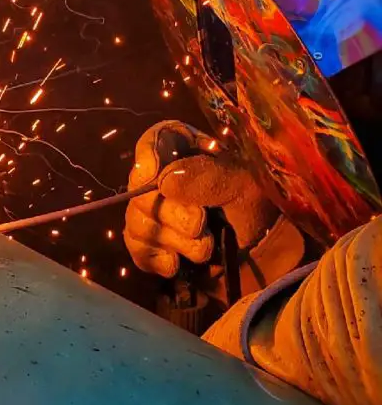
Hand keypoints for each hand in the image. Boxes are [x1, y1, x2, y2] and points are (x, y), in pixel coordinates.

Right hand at [124, 120, 279, 277]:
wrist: (266, 244)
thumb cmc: (257, 201)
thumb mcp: (244, 184)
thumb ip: (208, 178)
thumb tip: (164, 181)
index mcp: (184, 147)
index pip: (154, 141)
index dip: (148, 158)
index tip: (155, 178)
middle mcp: (162, 175)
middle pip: (142, 191)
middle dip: (171, 214)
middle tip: (201, 224)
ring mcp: (153, 211)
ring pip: (138, 224)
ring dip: (174, 240)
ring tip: (206, 247)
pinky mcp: (153, 244)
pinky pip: (138, 251)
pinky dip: (157, 260)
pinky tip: (177, 263)